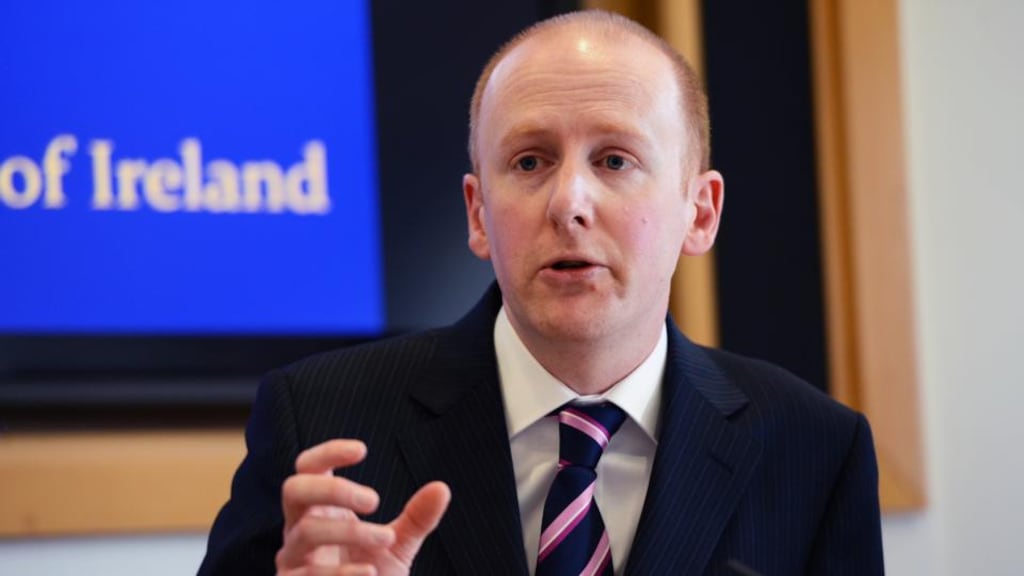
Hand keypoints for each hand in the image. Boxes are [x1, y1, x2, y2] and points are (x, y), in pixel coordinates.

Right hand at [276, 439, 450, 575]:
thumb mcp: (397, 545)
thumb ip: (417, 518)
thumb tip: (441, 488)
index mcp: (320, 509)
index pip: (309, 467)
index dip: (328, 452)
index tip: (362, 450)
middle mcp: (299, 528)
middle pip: (294, 489)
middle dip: (334, 489)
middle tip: (374, 500)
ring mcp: (292, 558)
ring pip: (306, 531)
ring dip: (351, 532)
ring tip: (386, 538)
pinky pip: (309, 573)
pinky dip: (342, 573)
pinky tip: (369, 574)